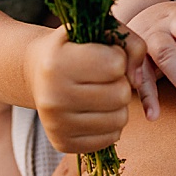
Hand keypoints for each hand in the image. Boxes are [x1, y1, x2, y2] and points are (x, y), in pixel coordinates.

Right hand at [24, 26, 132, 154]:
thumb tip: (138, 80)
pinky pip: (110, 138)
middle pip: (121, 94)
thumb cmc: (74, 48)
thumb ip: (129, 43)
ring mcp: (56, 124)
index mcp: (57, 62)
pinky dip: (110, 124)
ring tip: (101, 94)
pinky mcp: (63, 143)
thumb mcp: (98, 32)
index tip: (103, 56)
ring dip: (118, 105)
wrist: (37, 73)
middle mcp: (53, 96)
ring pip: (120, 119)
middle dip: (120, 83)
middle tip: (104, 78)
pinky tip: (96, 111)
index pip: (116, 64)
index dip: (117, 58)